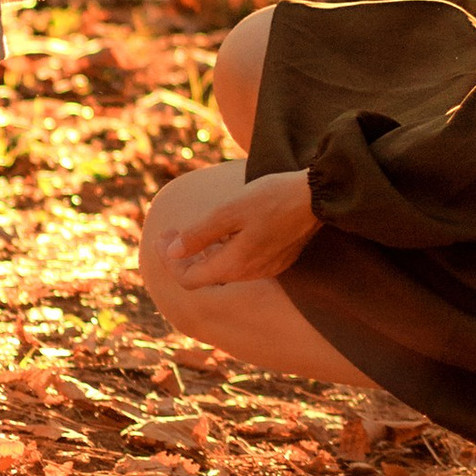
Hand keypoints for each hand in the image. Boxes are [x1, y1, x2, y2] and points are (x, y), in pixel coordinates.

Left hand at [168, 170, 316, 287]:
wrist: (316, 196)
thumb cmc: (271, 198)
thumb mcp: (228, 211)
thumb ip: (198, 235)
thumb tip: (172, 252)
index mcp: (234, 265)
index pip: (189, 279)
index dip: (169, 261)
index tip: (160, 236)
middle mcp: (249, 273)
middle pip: (205, 277)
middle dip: (182, 256)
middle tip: (170, 231)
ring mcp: (266, 268)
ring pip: (223, 270)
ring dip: (202, 254)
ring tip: (192, 230)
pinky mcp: (278, 259)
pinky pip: (241, 262)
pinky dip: (223, 251)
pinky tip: (223, 232)